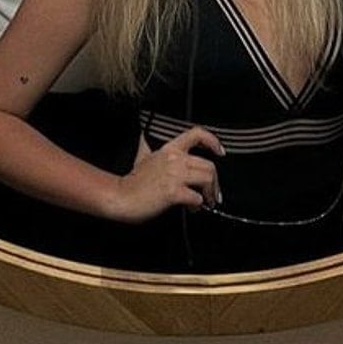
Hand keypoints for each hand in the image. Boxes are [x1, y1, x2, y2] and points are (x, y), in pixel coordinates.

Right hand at [108, 126, 223, 222]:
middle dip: (215, 182)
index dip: (213, 141)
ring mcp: (175, 175)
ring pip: (206, 179)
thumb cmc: (132, 181)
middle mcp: (175, 159)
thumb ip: (148, 146)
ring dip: (210, 194)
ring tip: (207, 203)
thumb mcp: (142, 156)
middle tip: (214, 194)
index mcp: (169, 149)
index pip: (196, 134)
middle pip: (208, 165)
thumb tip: (143, 137)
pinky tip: (192, 209)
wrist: (122, 196)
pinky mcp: (173, 192)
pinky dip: (198, 205)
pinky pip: (196, 198)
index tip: (220, 152)